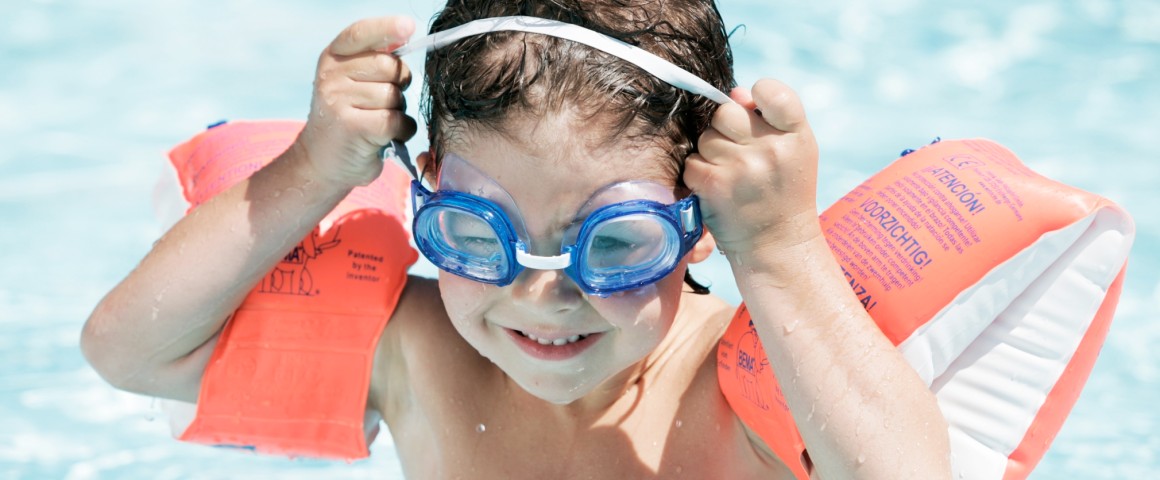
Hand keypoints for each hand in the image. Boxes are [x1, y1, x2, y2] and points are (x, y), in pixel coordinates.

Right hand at [293, 16, 419, 187]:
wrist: (321, 164)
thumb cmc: (349, 120)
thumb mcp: (352, 83)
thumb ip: (374, 60)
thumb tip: (405, 32)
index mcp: (333, 59)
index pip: (361, 34)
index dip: (386, 28)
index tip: (407, 26)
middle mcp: (331, 76)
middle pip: (390, 66)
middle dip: (399, 84)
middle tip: (384, 102)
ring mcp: (338, 101)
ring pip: (395, 96)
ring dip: (399, 112)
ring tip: (379, 121)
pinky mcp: (352, 127)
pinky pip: (396, 120)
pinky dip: (401, 131)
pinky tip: (387, 137)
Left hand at [684, 79, 820, 258]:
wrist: (778, 245)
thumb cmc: (784, 192)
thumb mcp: (793, 151)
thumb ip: (769, 118)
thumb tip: (735, 93)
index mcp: (797, 135)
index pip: (772, 91)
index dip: (757, 94)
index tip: (755, 111)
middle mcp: (771, 148)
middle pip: (726, 112)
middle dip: (726, 128)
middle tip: (739, 152)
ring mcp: (741, 166)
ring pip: (705, 138)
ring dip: (711, 153)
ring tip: (732, 175)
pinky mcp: (714, 185)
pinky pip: (692, 162)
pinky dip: (699, 175)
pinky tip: (719, 189)